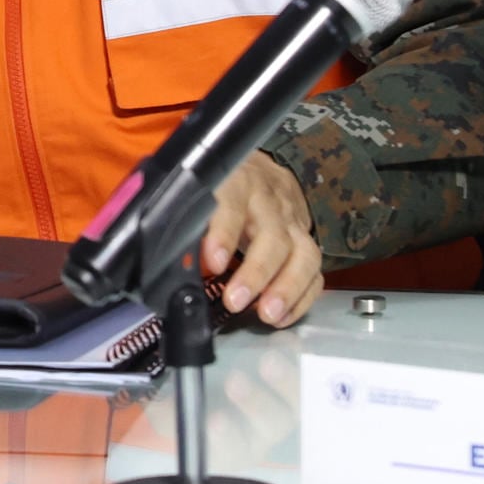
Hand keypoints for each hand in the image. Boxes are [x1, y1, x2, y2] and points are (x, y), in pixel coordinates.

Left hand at [201, 152, 321, 327]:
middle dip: (257, 272)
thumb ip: (185, 217)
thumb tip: (169, 256)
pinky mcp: (306, 240)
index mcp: (236, 182)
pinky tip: (283, 316)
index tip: (213, 261)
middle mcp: (269, 200)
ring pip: (303, 253)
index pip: (232, 202)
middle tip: (236, 300)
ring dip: (287, 289)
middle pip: (273, 235)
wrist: (257, 167)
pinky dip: (303, 297)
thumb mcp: (198, 189)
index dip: (224, 233)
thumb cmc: (220, 184)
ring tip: (267, 315)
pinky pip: (314, 271)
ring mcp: (293, 221)